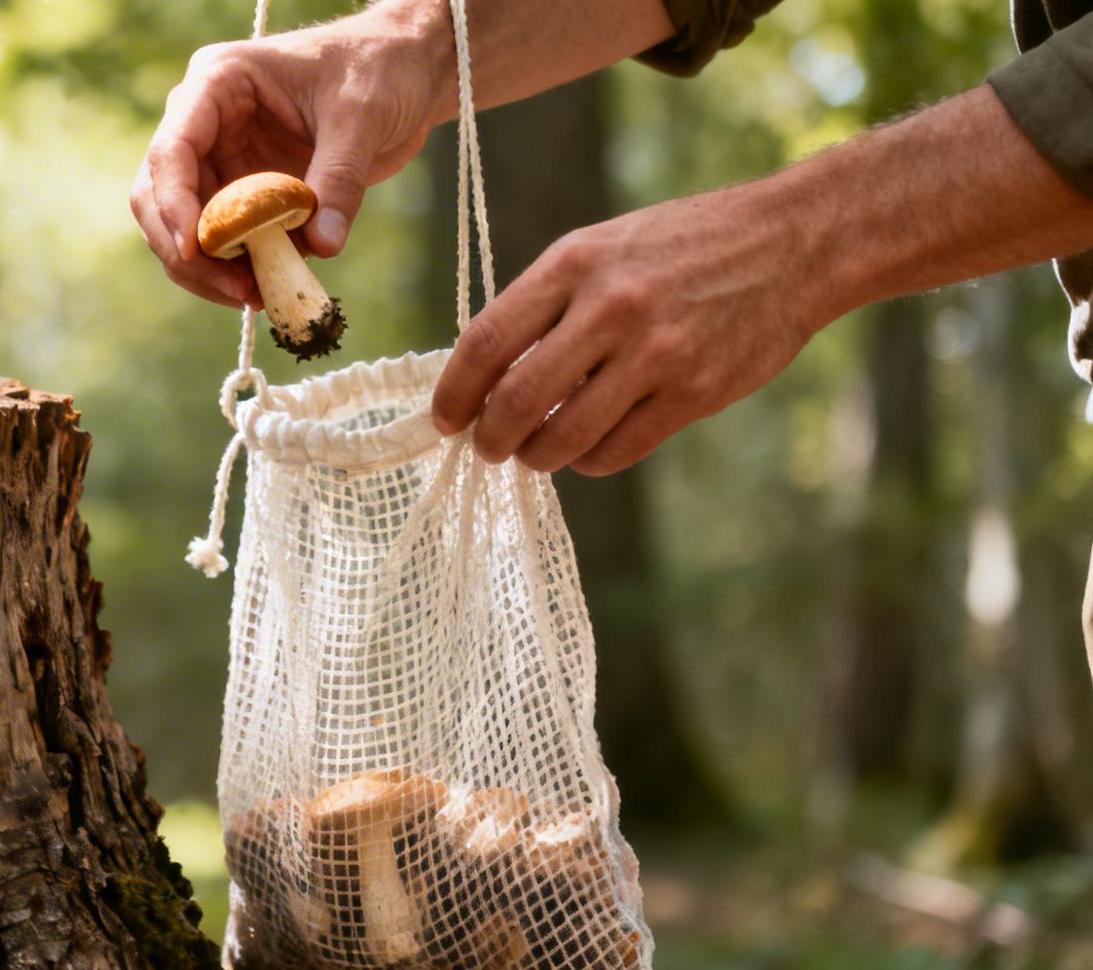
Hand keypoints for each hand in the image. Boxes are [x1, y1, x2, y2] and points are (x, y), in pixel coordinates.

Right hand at [130, 8, 443, 309]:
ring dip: (208, 270)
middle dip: (187, 250)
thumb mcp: (361, 117)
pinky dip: (236, 271)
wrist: (405, 74)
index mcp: (217, 83)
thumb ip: (339, 179)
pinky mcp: (242, 194)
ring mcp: (220, 160)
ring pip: (181, 228)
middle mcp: (204, 123)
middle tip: (235, 289)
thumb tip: (322, 246)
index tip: (197, 249)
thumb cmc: (377, 70)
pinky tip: (267, 287)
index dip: (173, 203)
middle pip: (158, 196)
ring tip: (255, 295)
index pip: (171, 149)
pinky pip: (223, 242)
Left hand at [430, 184, 821, 474]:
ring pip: (565, 436)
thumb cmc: (683, 247)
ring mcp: (655, 352)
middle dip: (491, 439)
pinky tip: (587, 449)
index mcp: (574, 263)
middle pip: (517, 399)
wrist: (793, 242)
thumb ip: (546, 303)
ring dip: (538, 456)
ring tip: (535, 452)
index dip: (455, 391)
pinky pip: (617, 449)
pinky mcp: (695, 392)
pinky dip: (590, 460)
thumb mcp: (602, 247)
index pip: (486, 340)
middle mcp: (610, 307)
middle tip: (488, 449)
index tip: (444, 419)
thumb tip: (486, 376)